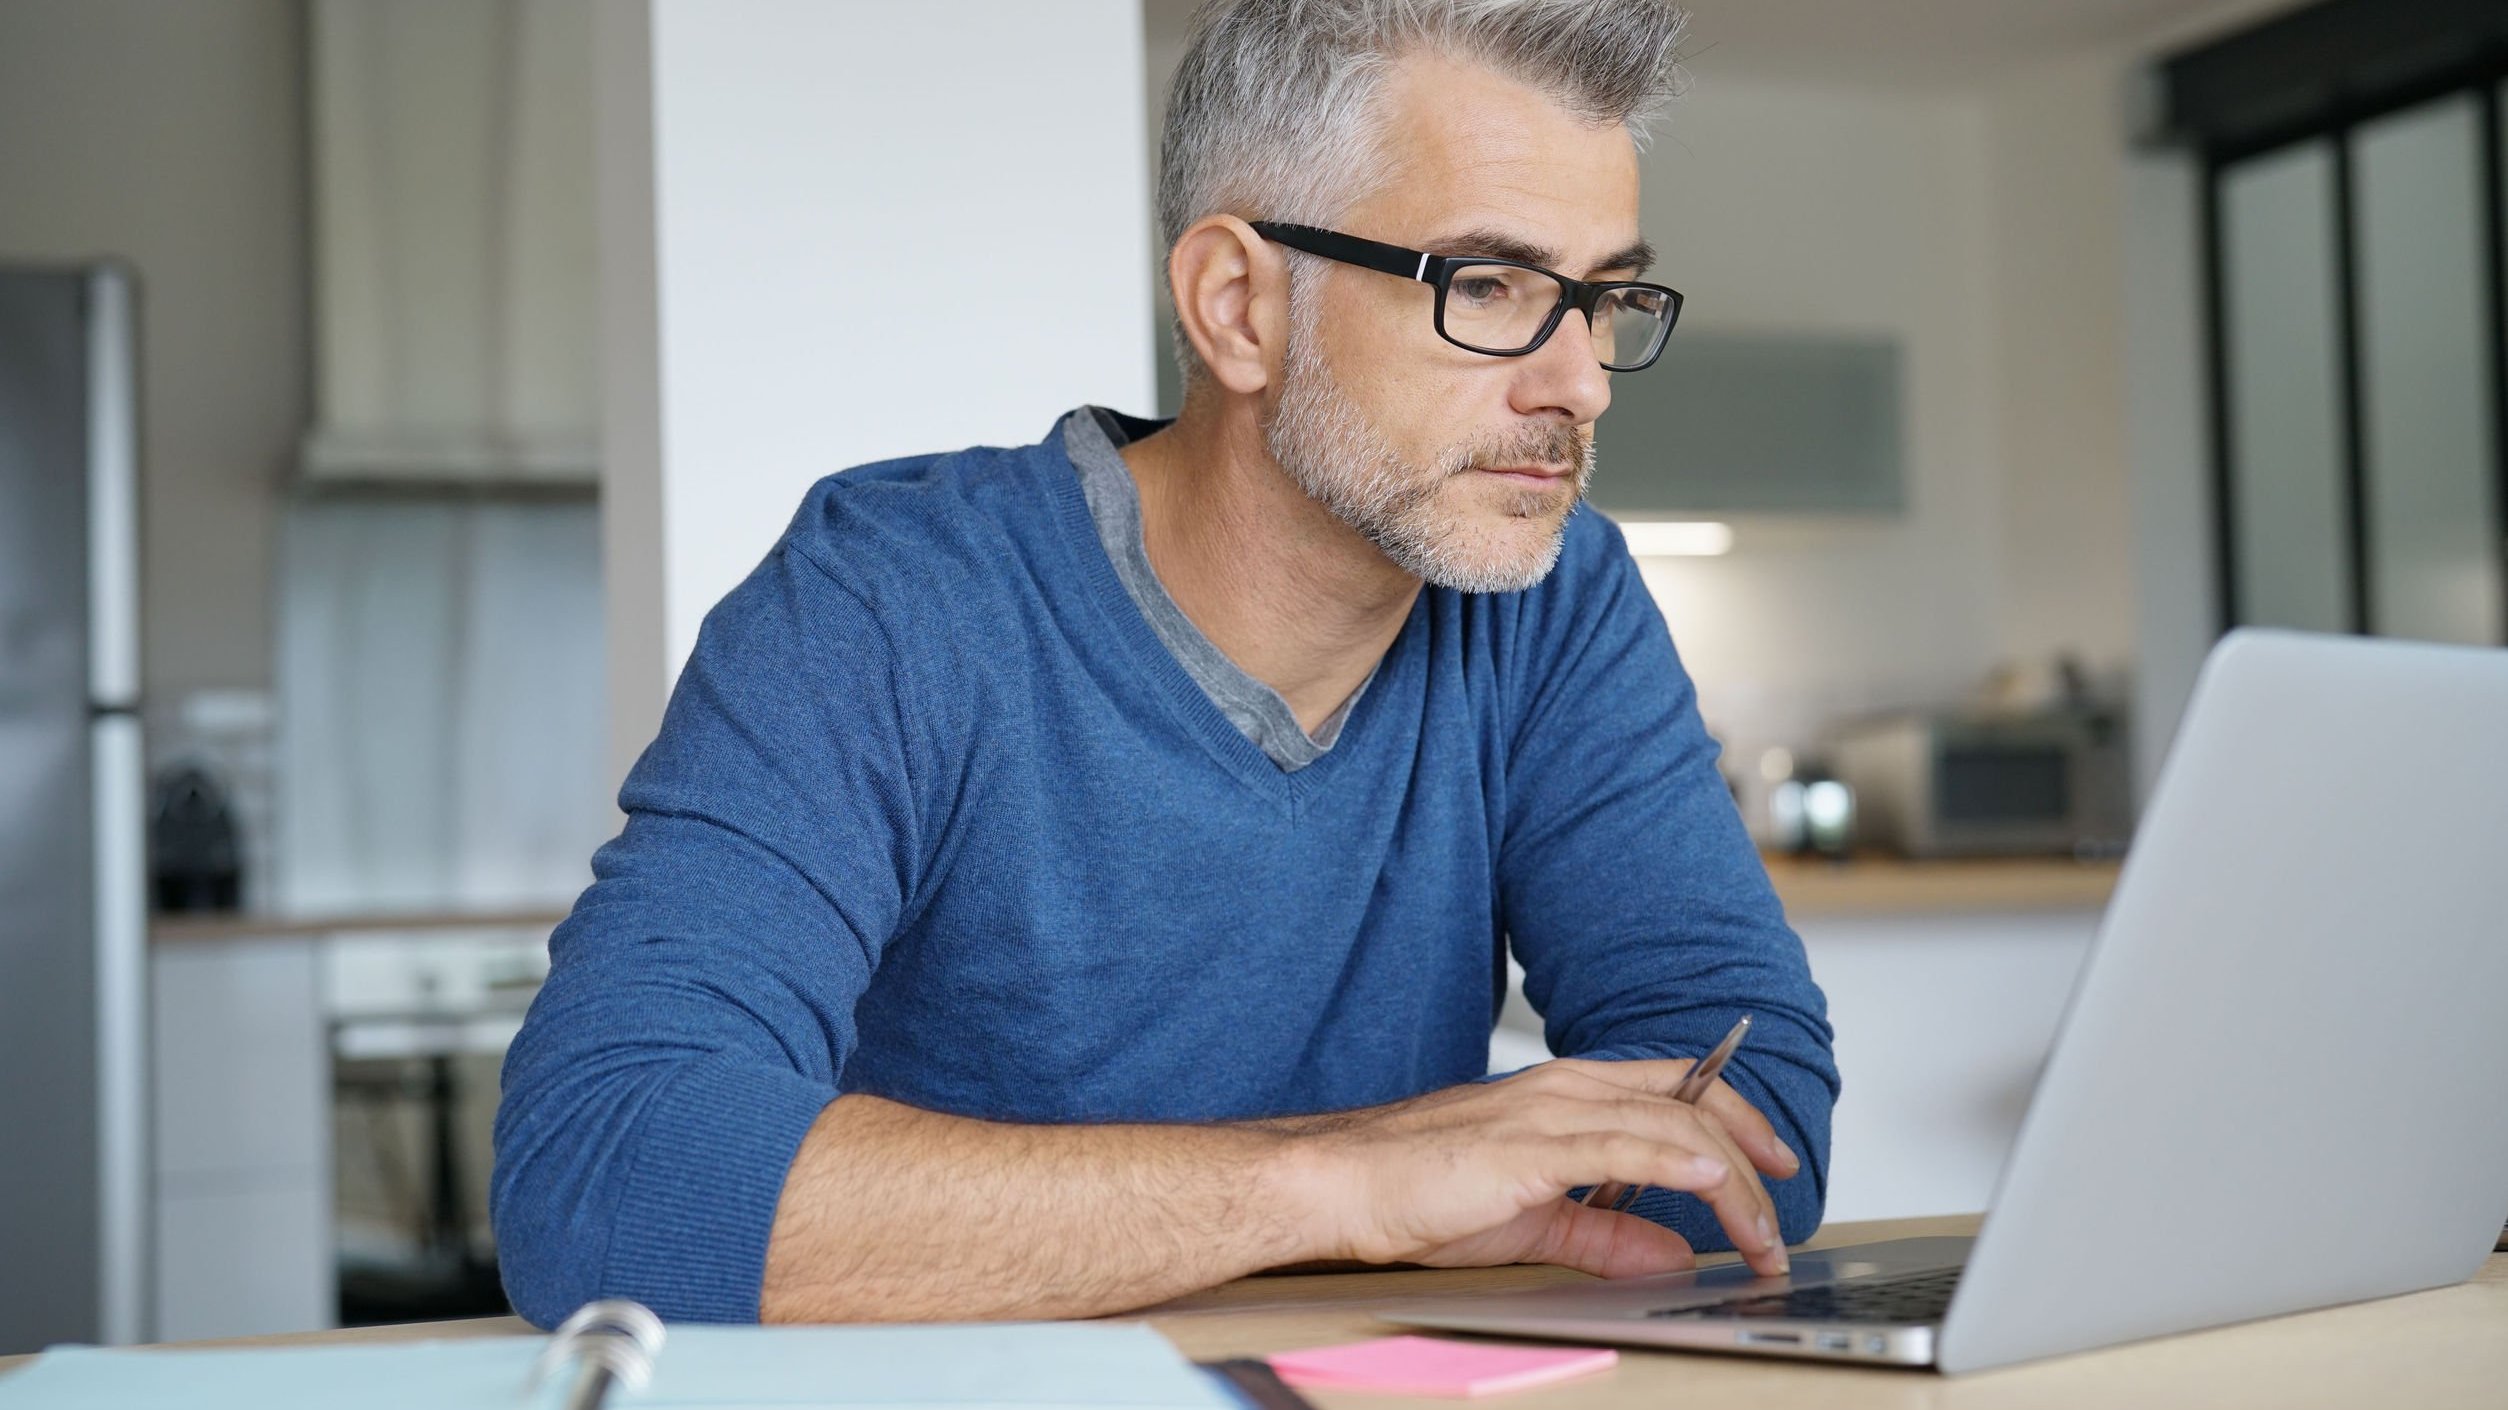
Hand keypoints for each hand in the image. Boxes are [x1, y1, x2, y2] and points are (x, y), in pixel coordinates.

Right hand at [1289, 1058, 1800, 1279]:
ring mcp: (1548, 1109)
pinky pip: (1622, 1143)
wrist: (1343, 1183)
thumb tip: (1669, 1252)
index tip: (1771, 1164)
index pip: (1673, 1088)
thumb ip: (1605, 1233)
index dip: (1733, 1117)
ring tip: (1761, 1232)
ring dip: (1731, 1180)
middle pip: (1688, 1100)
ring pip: (1670, 1124)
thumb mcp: (1533, 1222)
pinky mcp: (1528, 1143)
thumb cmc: (1416, 1189)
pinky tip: (1713, 1182)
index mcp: (1562, 1095)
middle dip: (1751, 1150)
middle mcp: (1564, 1088)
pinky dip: (1677, 1159)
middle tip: (1783, 1210)